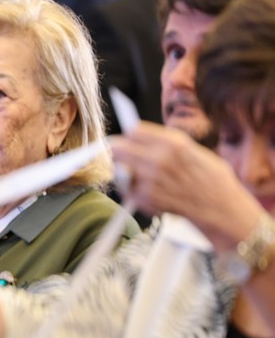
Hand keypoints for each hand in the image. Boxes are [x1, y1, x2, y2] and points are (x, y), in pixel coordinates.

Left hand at [111, 123, 261, 249]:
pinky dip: (131, 189)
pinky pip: (125, 189)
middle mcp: (160, 159)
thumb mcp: (192, 149)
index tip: (130, 141)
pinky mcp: (145, 199)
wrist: (219, 206)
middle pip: (118, 148)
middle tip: (124, 157)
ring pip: (118, 169)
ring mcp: (150, 180)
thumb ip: (165, 142)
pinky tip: (147, 190)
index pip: (133, 131)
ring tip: (139, 176)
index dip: (130, 136)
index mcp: (173, 143)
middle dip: (120, 152)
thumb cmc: (208, 177)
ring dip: (123, 171)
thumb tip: (135, 134)